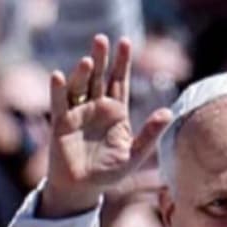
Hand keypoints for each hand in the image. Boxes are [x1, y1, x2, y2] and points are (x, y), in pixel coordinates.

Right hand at [43, 36, 172, 218]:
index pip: (119, 82)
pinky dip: (58, 90)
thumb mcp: (135, 154)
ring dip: (82, 73)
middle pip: (98, 78)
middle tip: (102, 38)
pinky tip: (59, 76)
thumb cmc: (110, 172)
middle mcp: (95, 107)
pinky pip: (59, 103)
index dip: (122, 63)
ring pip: (79, 87)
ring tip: (88, 60)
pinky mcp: (61, 122)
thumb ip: (150, 134)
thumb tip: (168, 112)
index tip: (126, 42)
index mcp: (115, 112)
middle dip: (101, 59)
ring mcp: (77, 112)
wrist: (84, 187)